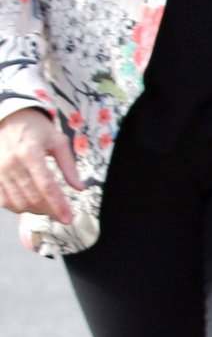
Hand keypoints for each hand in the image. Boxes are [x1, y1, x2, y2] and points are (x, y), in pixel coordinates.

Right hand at [0, 106, 81, 225]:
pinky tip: (30, 205)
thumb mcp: (58, 141)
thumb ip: (69, 166)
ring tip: (48, 209)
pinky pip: (4, 201)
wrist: (10, 118)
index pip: (47, 186)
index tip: (68, 218)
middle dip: (50, 211)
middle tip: (62, 214)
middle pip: (33, 197)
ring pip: (18, 202)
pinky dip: (18, 207)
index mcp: (31, 152)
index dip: (58, 205)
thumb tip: (80, 188)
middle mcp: (12, 162)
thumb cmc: (37, 130)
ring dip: (36, 211)